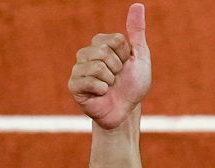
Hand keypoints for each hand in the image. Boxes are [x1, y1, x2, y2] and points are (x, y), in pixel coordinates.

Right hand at [68, 3, 150, 128]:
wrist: (126, 110)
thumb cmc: (133, 84)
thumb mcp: (140, 56)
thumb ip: (136, 32)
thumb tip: (137, 5)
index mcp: (100, 44)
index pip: (115, 40)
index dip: (126, 55)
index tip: (126, 65)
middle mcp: (86, 54)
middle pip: (104, 51)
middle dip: (118, 68)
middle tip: (117, 78)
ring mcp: (78, 69)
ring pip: (97, 66)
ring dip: (111, 80)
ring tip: (110, 86)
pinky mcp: (74, 86)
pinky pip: (88, 81)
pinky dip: (102, 89)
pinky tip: (101, 94)